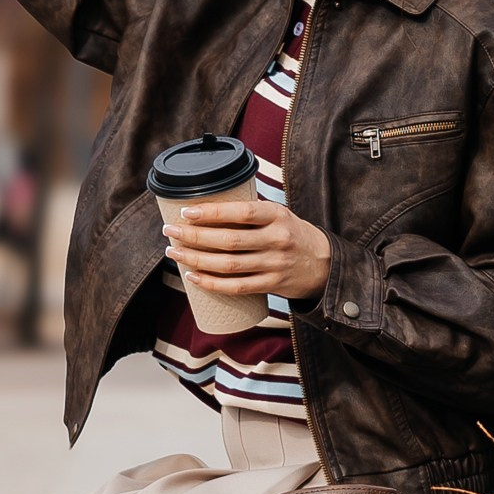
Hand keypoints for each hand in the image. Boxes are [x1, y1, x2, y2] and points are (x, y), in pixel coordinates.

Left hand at [162, 195, 332, 306]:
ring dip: (196, 259)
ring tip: (174, 252)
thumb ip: (249, 212)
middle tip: (170, 231)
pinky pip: (236, 287)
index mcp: (277, 215)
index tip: (187, 212)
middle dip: (194, 236)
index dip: (212, 212)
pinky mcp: (271, 285)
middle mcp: (277, 240)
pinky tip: (192, 277)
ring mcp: (274, 265)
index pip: (242, 212)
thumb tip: (205, 206)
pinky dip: (211, 283)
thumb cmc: (291, 234)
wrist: (323, 264)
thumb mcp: (278, 215)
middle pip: (229, 240)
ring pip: (228, 265)